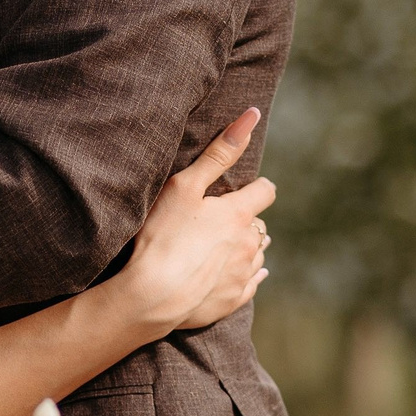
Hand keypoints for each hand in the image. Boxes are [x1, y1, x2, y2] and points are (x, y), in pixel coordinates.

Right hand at [114, 109, 272, 337]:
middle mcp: (249, 244)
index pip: (264, 191)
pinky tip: (233, 275)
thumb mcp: (185, 186)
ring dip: (245, 248)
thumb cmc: (162, 235)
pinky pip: (251, 284)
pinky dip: (244, 276)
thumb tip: (251, 115)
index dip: (255, 187)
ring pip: (257, 255)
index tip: (244, 188)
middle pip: (259, 225)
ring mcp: (243, 275)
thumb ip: (219, 153)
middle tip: (218, 220)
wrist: (151, 296)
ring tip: (220, 248)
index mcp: (239, 214)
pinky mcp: (232, 301)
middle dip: (245, 220)